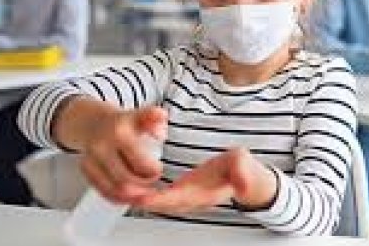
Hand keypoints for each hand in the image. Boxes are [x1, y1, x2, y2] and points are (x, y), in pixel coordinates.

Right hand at [78, 106, 167, 204]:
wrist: (95, 122)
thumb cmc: (124, 122)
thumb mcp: (142, 115)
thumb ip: (155, 117)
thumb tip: (161, 129)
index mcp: (119, 132)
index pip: (140, 163)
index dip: (153, 172)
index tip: (158, 170)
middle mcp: (101, 146)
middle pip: (126, 180)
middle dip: (143, 185)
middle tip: (151, 182)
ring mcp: (91, 158)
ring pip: (114, 189)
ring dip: (132, 195)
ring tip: (143, 192)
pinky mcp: (85, 169)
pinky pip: (103, 191)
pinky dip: (118, 197)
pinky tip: (129, 195)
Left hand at [136, 147, 276, 214]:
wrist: (247, 178)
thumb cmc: (244, 170)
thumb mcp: (244, 165)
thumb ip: (242, 175)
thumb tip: (242, 184)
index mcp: (205, 193)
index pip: (178, 198)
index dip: (160, 198)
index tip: (143, 195)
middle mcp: (193, 199)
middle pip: (163, 203)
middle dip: (143, 200)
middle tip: (122, 192)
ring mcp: (187, 197)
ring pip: (160, 202)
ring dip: (141, 198)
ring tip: (121, 190)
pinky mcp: (184, 191)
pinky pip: (162, 197)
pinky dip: (147, 194)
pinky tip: (134, 188)